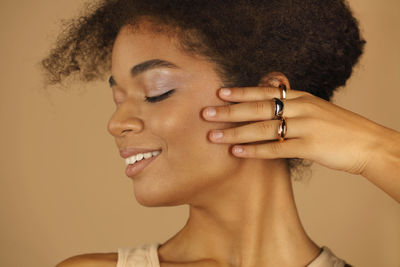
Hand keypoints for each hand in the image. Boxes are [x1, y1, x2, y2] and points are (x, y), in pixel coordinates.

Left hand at [201, 83, 386, 175]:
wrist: (368, 143)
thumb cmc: (339, 128)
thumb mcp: (316, 109)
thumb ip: (293, 106)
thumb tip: (269, 105)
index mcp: (301, 98)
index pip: (265, 92)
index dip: (241, 92)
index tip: (220, 93)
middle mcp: (301, 108)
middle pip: (258, 108)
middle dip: (230, 111)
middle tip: (206, 114)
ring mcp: (305, 127)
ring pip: (263, 128)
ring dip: (236, 132)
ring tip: (213, 136)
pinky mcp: (310, 147)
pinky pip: (276, 149)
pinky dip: (255, 151)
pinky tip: (237, 152)